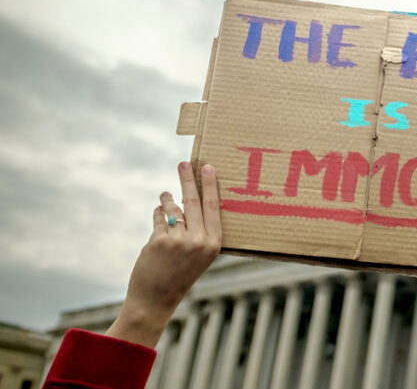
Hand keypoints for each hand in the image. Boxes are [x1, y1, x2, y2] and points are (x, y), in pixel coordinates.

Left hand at [105, 162, 221, 347]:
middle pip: (194, 201)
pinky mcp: (160, 241)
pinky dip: (158, 213)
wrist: (156, 299)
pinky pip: (159, 218)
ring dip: (167, 199)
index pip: (213, 207)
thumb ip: (197, 231)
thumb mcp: (199, 255)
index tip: (208, 167)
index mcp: (214, 243)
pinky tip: (159, 212)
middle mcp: (199, 241)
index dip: (210, 185)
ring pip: (173, 209)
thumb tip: (185, 200)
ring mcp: (179, 240)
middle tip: (183, 163)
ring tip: (165, 195)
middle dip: (188, 179)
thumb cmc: (179, 275)